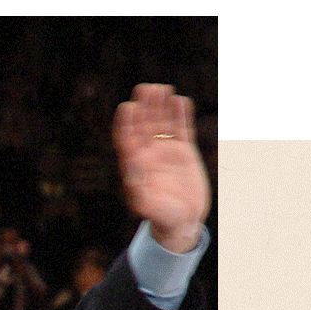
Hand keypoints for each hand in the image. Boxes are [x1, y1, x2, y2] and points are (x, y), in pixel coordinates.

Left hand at [113, 83, 210, 252]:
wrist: (182, 221)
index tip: (128, 107)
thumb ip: (140, 191)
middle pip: (143, 125)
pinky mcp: (184, 151)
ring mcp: (166, 150)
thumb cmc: (161, 216)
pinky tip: (181, 100)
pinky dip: (181, 115)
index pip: (126, 138)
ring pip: (162, 123)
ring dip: (161, 106)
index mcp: (134, 164)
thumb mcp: (149, 206)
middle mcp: (148, 154)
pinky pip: (182, 129)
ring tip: (163, 88)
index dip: (126, 123)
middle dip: (144, 107)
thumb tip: (132, 172)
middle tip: (145, 89)